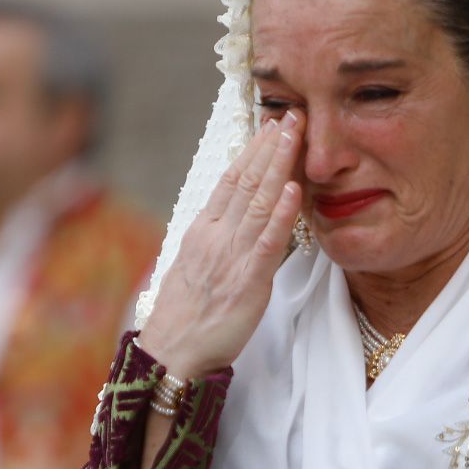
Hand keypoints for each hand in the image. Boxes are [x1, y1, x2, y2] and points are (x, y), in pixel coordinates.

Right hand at [138, 109, 304, 377]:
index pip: (230, 180)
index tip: (269, 125)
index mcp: (202, 230)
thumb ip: (214, 238)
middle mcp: (216, 236)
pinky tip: (295, 188)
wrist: (172, 353)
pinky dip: (282, 213)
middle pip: (246, 181)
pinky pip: (267, 241)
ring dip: (280, 166)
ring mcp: (231, 256)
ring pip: (259, 202)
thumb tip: (231, 216)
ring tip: (296, 135)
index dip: (252, 150)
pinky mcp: (248, 281)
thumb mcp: (193, 265)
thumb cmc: (184, 316)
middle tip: (291, 115)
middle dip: (270, 146)